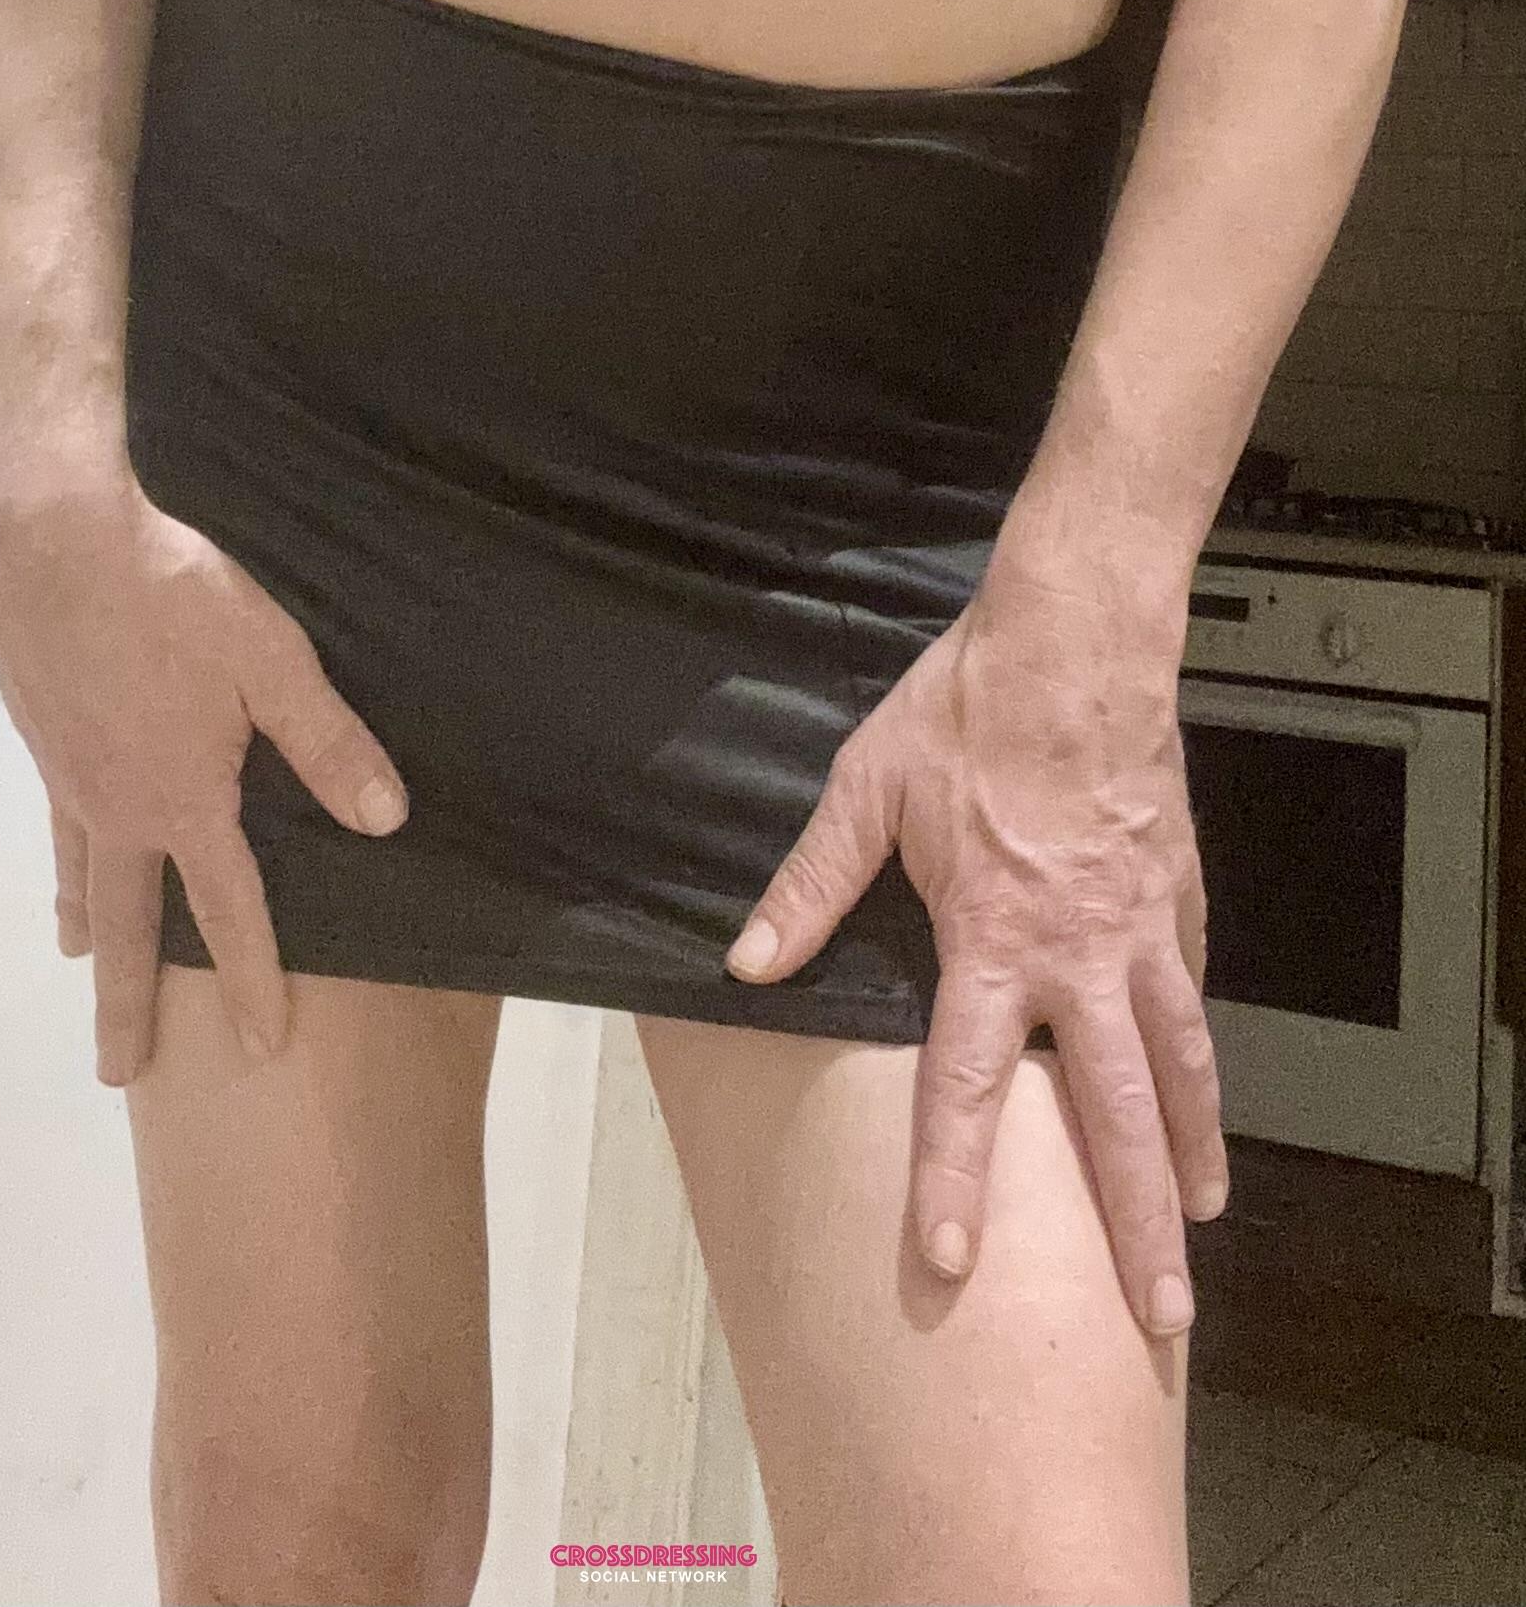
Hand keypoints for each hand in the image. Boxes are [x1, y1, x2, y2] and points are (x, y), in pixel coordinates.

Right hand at [0, 462, 409, 1083]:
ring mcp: (72, 777)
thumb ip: (327, 743)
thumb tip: (387, 820)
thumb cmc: (175, 597)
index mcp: (184, 801)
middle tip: (117, 1076)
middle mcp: (120, 808)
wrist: (58, 540)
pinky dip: (63, 858)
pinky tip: (68, 851)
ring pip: (82, 878)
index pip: (229, 911)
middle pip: (129, 928)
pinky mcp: (44, 738)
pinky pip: (57, 823)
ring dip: (90, 931)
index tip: (263, 1047)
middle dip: (127, 1005)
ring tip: (84, 965)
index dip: (252, 980)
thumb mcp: (272, 660)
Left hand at [723, 541, 1226, 1337]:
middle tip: (1161, 1314)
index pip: (965, 1087)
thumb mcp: (867, 787)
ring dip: (1191, 1149)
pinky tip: (1197, 1083)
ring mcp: (1140, 924)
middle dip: (1139, 1224)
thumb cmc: (966, 706)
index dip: (955, 1182)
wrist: (1076, 635)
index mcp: (993, 938)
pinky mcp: (1176, 889)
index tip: (950, 1266)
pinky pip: (1190, 985)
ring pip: (1181, 1063)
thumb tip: (747, 960)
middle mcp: (1078, 953)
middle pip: (1117, 1115)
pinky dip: (1197, 1046)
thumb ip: (813, 884)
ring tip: (1202, 1220)